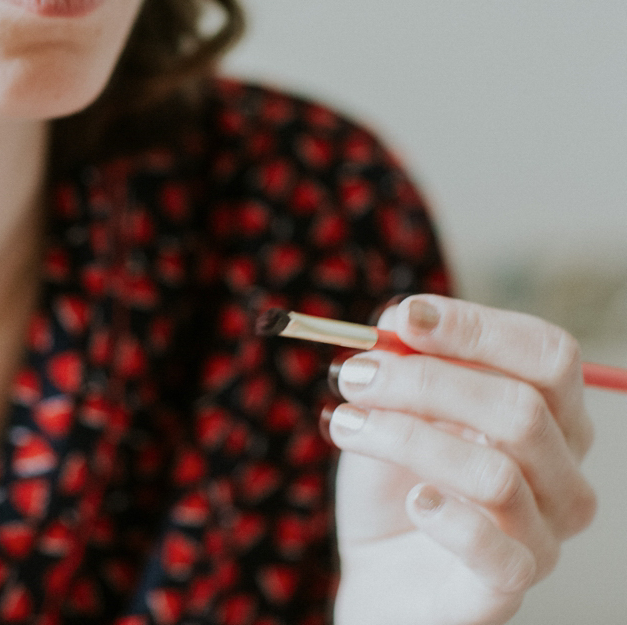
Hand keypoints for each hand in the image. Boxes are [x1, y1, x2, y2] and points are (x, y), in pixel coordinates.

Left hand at [328, 295, 596, 624]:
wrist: (378, 578)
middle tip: (352, 374)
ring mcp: (543, 537)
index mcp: (548, 420)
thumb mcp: (388, 412)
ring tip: (343, 425)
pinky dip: (448, 518)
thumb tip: (403, 317)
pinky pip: (496, 550)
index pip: (548, 356)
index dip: (478, 328)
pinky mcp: (505, 588)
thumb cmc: (391, 487)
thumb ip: (402, 364)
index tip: (404, 317)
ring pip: (497, 474)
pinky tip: (411, 500)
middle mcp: (562, 477)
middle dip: (424, 381)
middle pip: (521, 409)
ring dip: (406, 437)